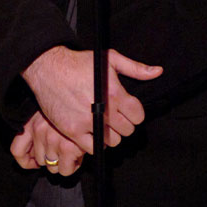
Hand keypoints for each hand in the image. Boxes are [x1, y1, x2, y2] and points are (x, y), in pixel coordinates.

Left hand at [10, 111, 84, 175]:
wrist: (90, 100)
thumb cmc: (70, 104)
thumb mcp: (49, 111)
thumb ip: (40, 129)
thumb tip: (35, 154)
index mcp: (32, 122)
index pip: (17, 151)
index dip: (26, 161)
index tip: (35, 163)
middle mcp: (40, 131)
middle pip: (40, 161)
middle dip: (53, 158)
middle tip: (64, 147)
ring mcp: (53, 140)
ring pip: (53, 167)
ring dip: (63, 161)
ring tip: (72, 148)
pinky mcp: (67, 148)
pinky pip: (65, 170)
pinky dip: (72, 165)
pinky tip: (78, 153)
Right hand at [21, 46, 162, 153]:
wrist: (48, 68)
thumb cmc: (79, 62)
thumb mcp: (110, 58)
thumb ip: (135, 68)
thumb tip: (157, 72)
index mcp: (114, 92)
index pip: (138, 116)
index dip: (135, 113)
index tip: (127, 109)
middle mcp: (103, 109)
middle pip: (127, 131)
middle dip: (124, 123)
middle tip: (115, 115)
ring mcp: (87, 122)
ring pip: (113, 142)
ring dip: (111, 134)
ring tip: (103, 122)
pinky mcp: (72, 131)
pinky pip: (93, 148)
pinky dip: (95, 142)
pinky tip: (91, 130)